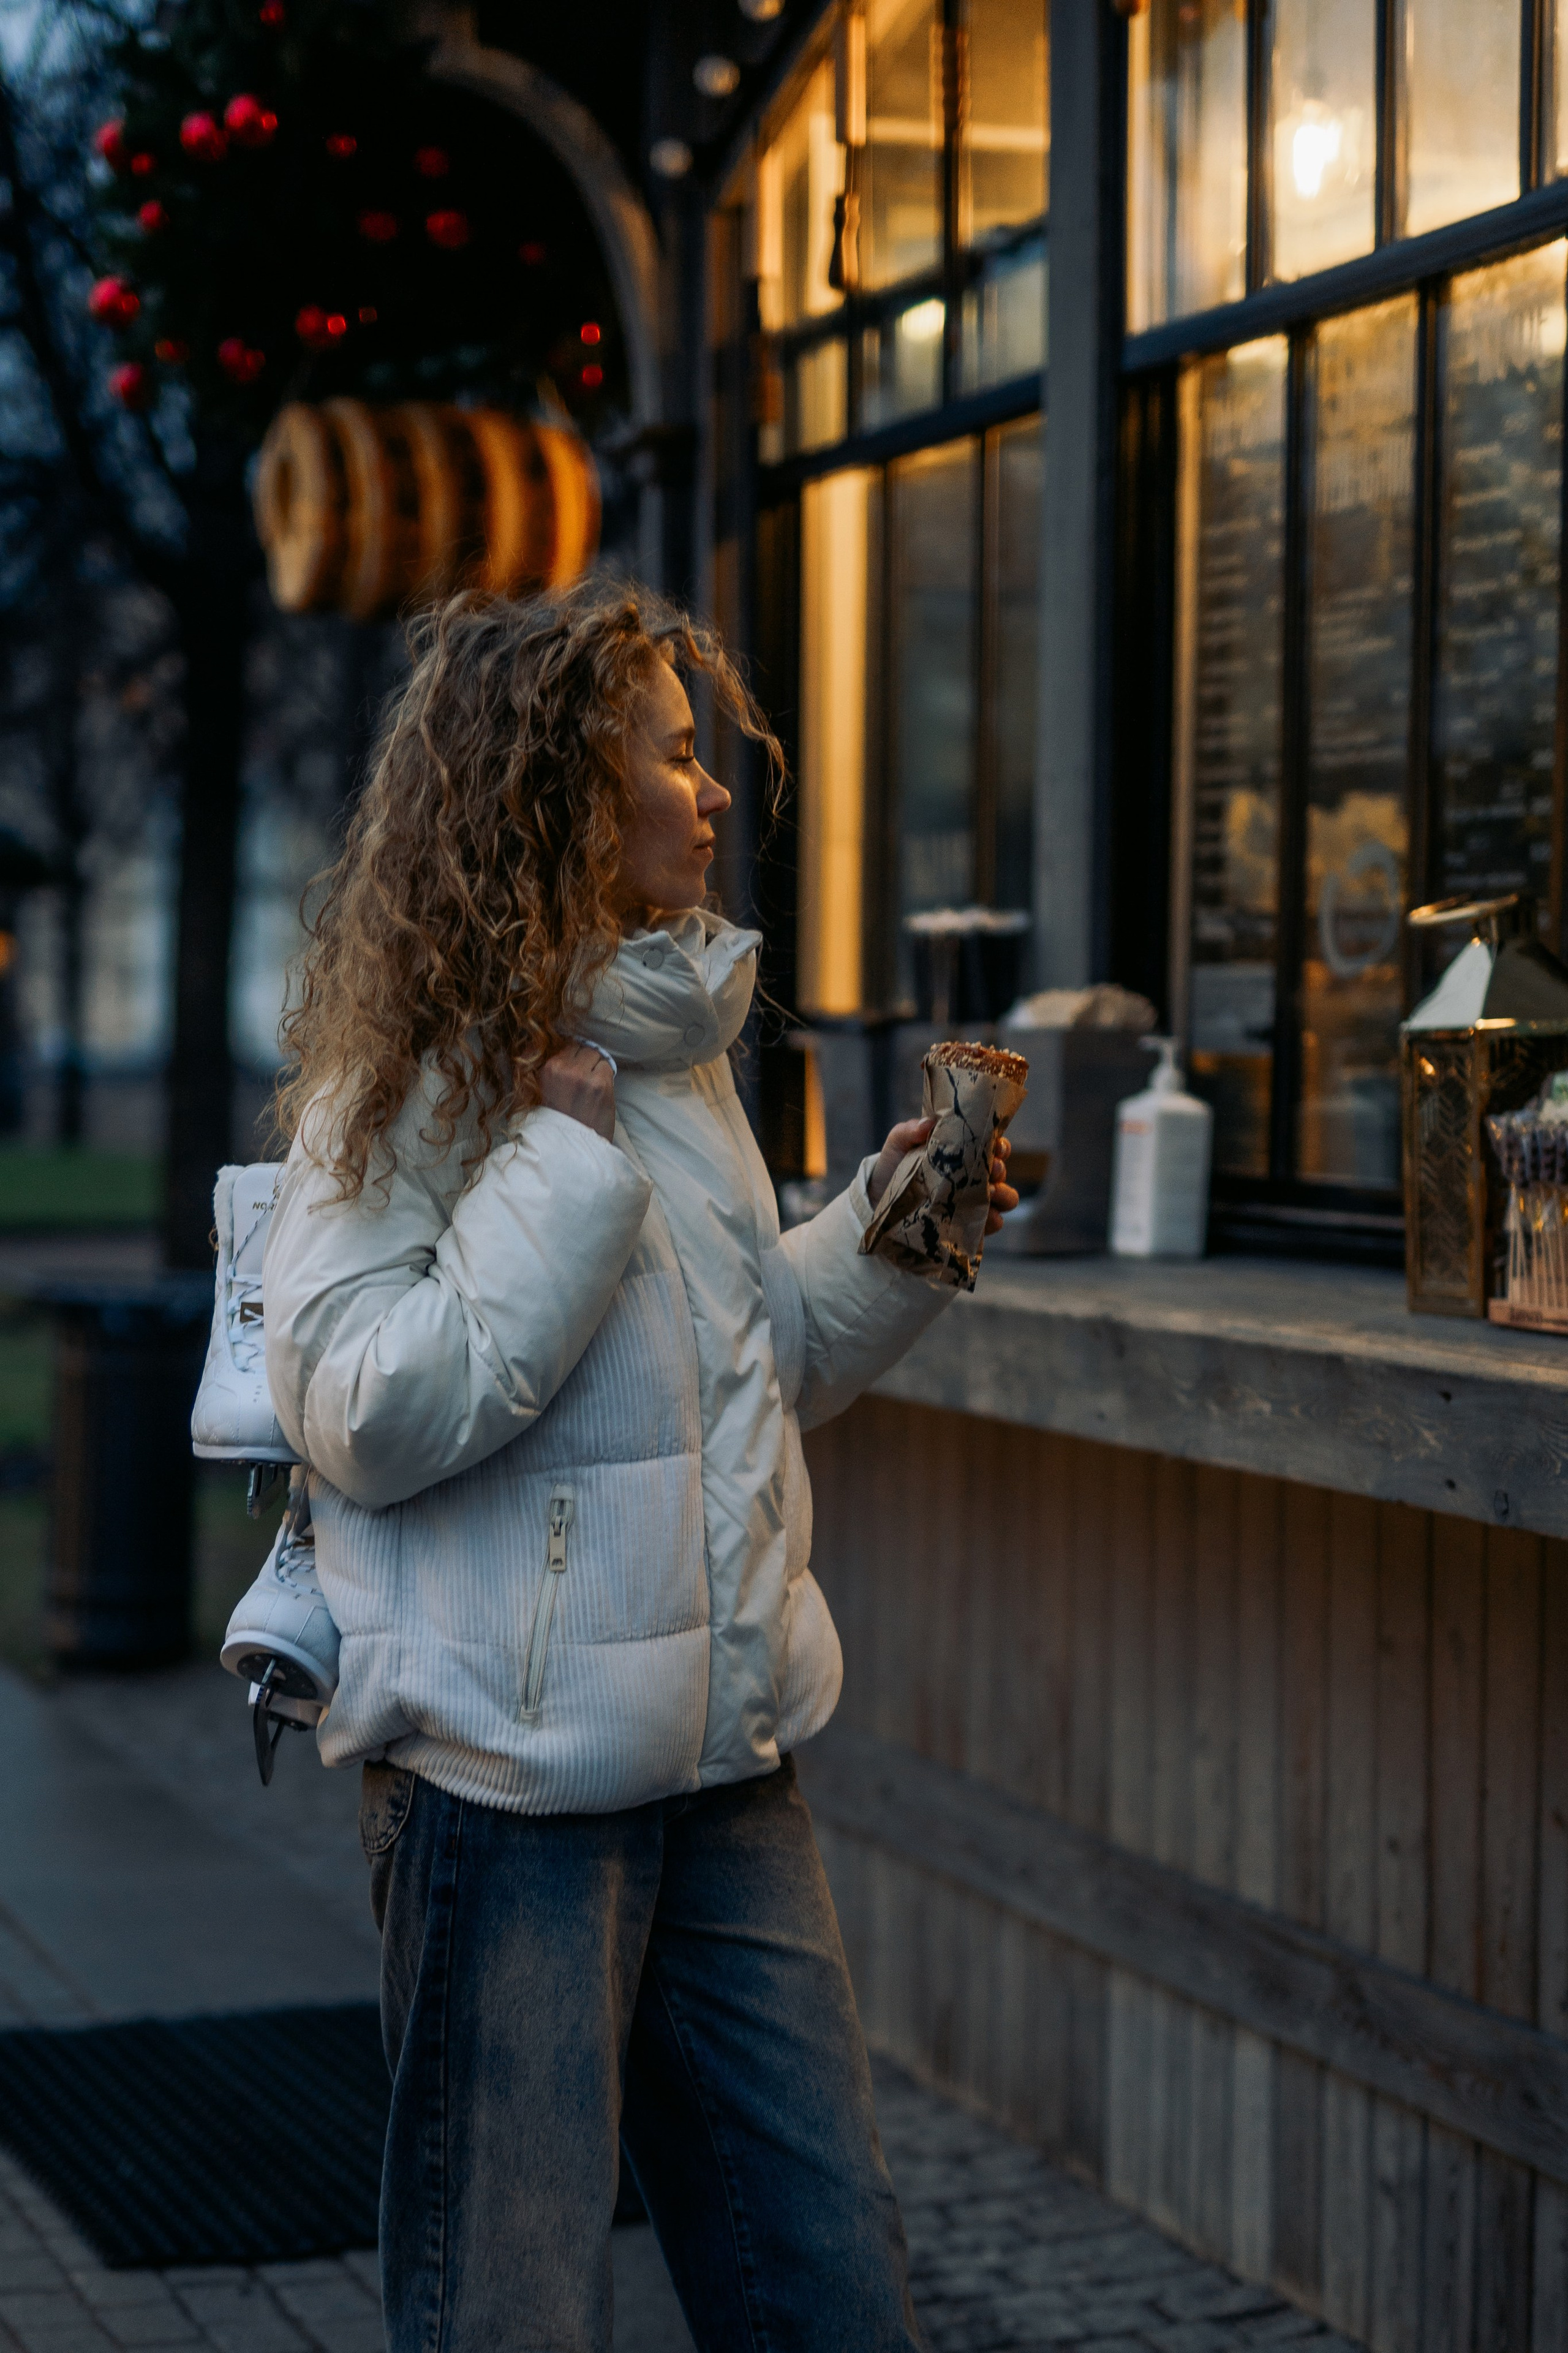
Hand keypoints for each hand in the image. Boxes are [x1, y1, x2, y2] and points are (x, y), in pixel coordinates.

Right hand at [540, 1043, 615, 1143]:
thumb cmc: (553, 1123)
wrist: (569, 1149)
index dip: (571, 1056)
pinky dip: (606, 1077)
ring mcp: (583, 1076)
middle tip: (584, 1079)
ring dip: (596, 1067)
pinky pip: (607, 1067)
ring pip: (596, 1055)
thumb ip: (542, 1069)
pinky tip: (600, 1092)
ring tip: (592, 1086)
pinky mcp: (601, 1085)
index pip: (564, 1044)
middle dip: (584, 1060)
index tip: (574, 1067)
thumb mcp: (536, 1094)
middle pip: (581, 1047)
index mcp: (545, 1069)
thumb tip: (547, 1047)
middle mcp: (563, 1068)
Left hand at [866, 1119, 1018, 1233]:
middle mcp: (974, 1176)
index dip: (1000, 1145)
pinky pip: (993, 1223)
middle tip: (991, 1169)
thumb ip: (910, 1131)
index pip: (994, 1146)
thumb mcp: (898, 1143)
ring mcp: (975, 1200)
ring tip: (989, 1193)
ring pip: (1007, 1198)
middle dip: (1000, 1169)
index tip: (995, 1146)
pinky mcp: (970, 1224)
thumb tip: (927, 1124)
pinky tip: (981, 1215)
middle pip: (1002, 1172)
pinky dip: (992, 1219)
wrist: (881, 1199)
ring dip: (1003, 1195)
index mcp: (965, 1153)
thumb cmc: (894, 1166)